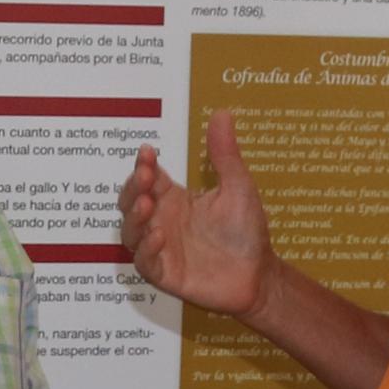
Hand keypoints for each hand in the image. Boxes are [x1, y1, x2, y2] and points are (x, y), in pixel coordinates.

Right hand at [118, 109, 275, 318]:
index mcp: (174, 199)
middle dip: (132, 188)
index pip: (148, 178)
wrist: (258, 274)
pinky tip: (159, 236)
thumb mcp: (238, 187)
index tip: (148, 152)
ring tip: (147, 205)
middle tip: (145, 177)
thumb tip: (222, 113)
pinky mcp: (165, 273)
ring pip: (130, 231)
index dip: (143, 164)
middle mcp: (162, 221)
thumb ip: (225, 154)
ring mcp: (160, 248)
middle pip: (130, 201)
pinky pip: (144, 262)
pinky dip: (147, 249)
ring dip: (133, 217)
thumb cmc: (246, 232)